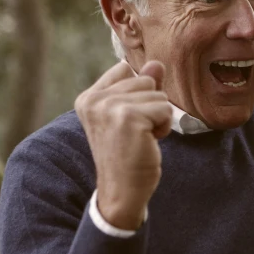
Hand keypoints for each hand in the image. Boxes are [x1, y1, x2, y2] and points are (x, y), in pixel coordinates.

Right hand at [75, 61, 171, 229]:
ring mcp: (110, 107)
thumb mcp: (131, 116)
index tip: (128, 120)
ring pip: (158, 94)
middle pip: (145, 80)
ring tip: (142, 137)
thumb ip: (141, 88)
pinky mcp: (129, 117)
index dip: (138, 92)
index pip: (125, 70)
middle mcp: (94, 99)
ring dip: (158, 117)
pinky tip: (148, 142)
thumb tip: (156, 63)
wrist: (122, 190)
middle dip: (151, 105)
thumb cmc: (128, 153)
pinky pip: (165, 108)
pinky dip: (164, 126)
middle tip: (136, 132)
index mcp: (89, 97)